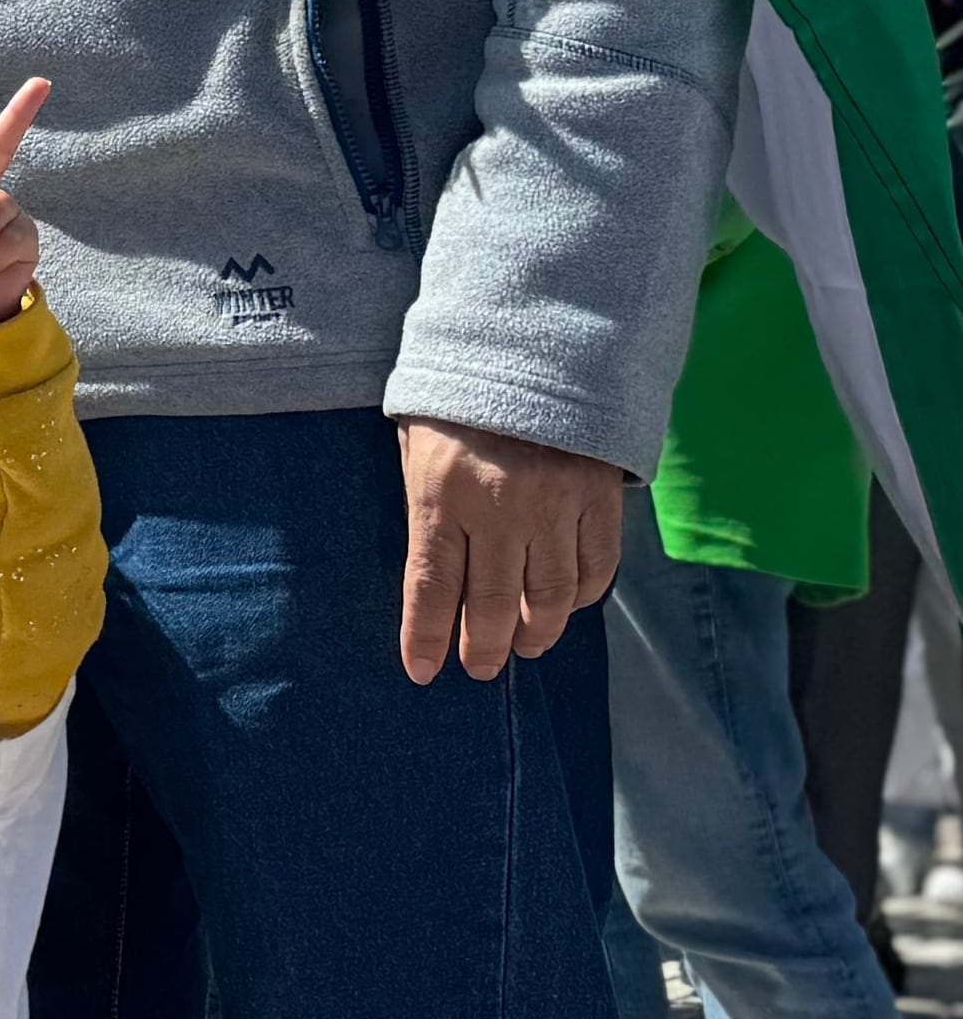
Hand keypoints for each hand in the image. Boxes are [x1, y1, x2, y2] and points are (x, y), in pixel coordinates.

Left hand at [398, 419, 627, 684]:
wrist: (535, 345)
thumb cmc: (457, 400)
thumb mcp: (418, 444)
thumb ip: (426, 507)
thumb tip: (433, 579)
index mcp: (441, 493)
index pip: (431, 585)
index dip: (426, 637)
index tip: (424, 673)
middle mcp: (500, 507)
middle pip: (493, 604)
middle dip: (484, 648)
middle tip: (480, 669)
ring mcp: (556, 505)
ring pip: (551, 597)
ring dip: (537, 632)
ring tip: (524, 647)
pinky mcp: (600, 498)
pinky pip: (596, 567)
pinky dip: (582, 597)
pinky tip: (565, 606)